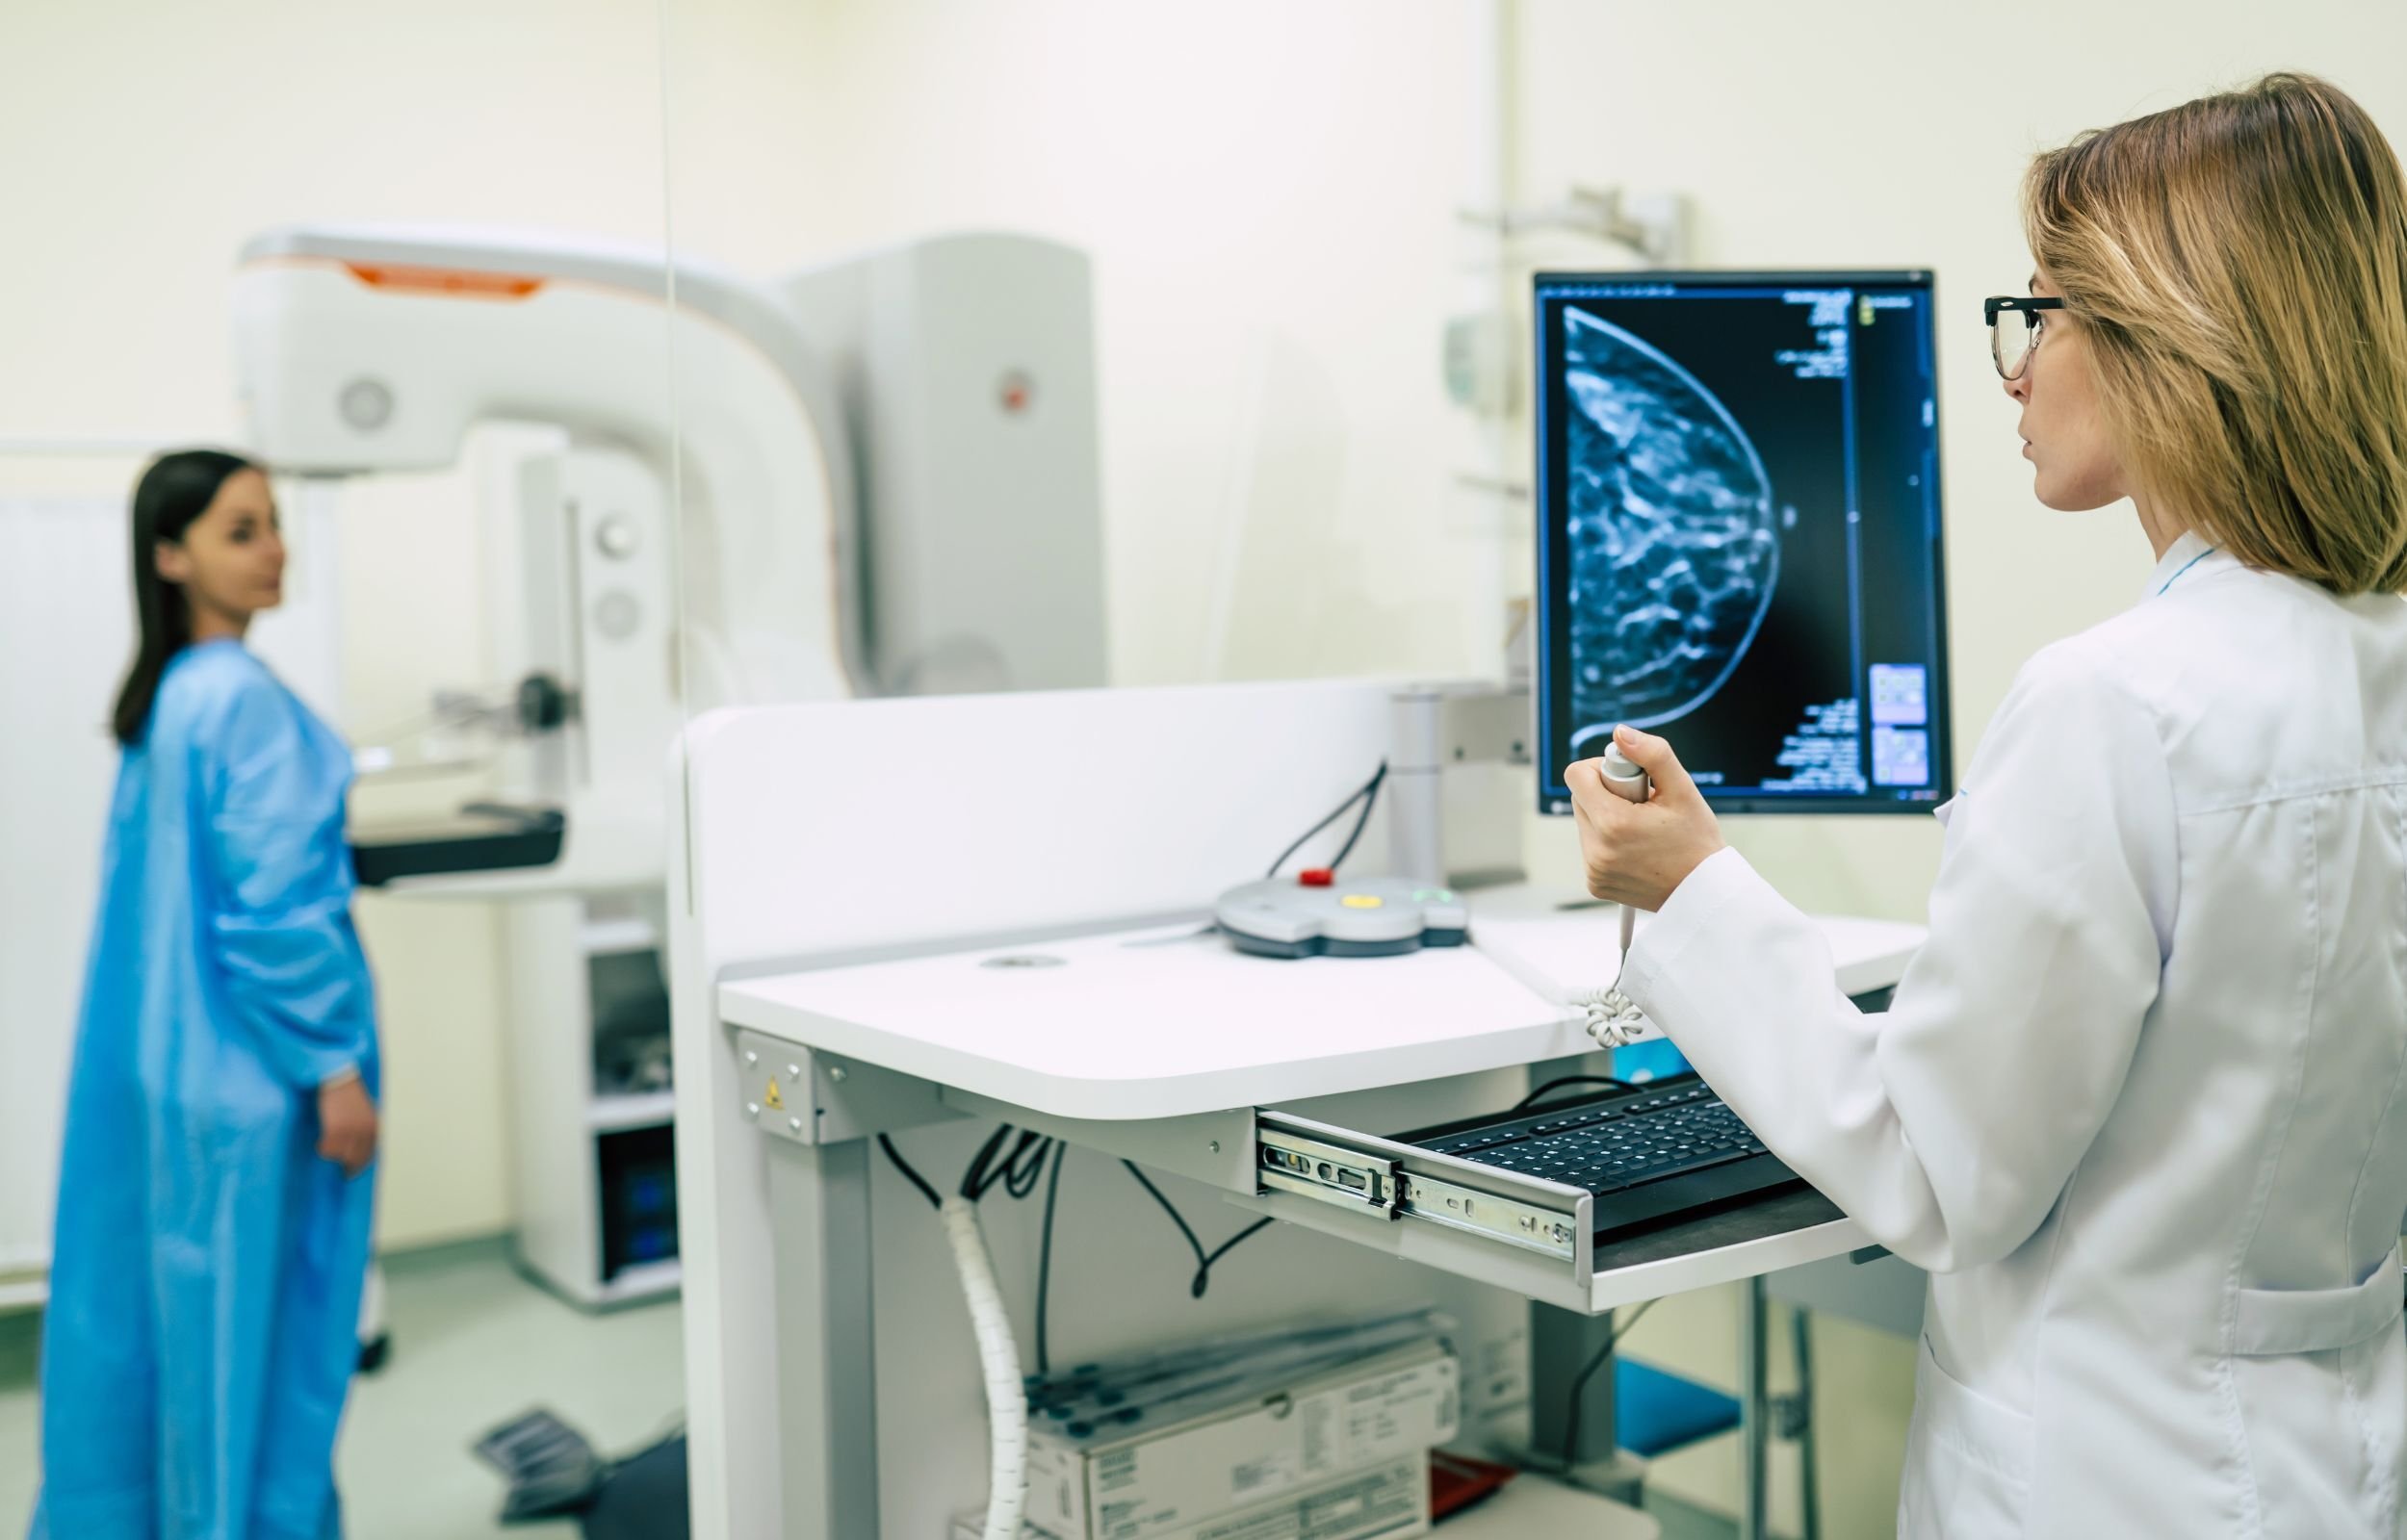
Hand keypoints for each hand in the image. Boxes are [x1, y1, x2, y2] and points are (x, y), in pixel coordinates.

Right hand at [317, 1074, 378, 1177]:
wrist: (338, 1078)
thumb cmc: (349, 1093)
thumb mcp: (364, 1110)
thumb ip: (365, 1127)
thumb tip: (359, 1145)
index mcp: (374, 1126)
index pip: (370, 1154)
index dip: (360, 1165)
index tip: (352, 1172)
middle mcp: (365, 1131)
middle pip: (355, 1158)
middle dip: (348, 1166)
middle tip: (341, 1172)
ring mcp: (350, 1131)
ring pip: (340, 1155)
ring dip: (333, 1154)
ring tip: (327, 1149)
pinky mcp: (335, 1129)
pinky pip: (328, 1148)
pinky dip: (323, 1148)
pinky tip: (320, 1144)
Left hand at [1569, 724, 1725, 911]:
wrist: (1704, 892)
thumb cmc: (1697, 842)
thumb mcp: (1682, 789)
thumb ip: (1651, 754)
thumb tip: (1620, 734)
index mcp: (1613, 823)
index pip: (1576, 775)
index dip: (1601, 768)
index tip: (1630, 779)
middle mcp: (1596, 850)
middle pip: (1580, 797)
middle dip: (1608, 793)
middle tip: (1642, 805)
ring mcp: (1594, 870)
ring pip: (1585, 821)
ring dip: (1608, 817)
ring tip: (1643, 829)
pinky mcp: (1595, 883)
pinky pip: (1590, 846)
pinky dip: (1608, 842)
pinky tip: (1638, 847)